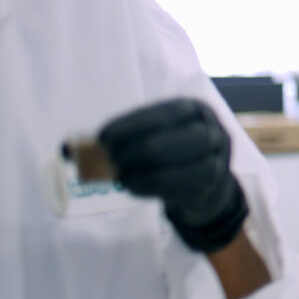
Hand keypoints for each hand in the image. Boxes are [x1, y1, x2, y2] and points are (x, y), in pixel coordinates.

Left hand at [99, 98, 248, 253]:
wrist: (207, 184)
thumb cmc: (173, 153)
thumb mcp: (157, 135)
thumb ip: (130, 138)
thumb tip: (78, 148)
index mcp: (194, 110)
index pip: (166, 115)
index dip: (133, 125)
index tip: (102, 137)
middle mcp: (212, 130)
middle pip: (182, 138)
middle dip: (143, 149)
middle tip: (112, 160)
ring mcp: (219, 158)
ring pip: (188, 166)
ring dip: (149, 174)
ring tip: (121, 178)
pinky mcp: (213, 184)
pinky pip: (186, 187)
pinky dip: (155, 188)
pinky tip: (133, 187)